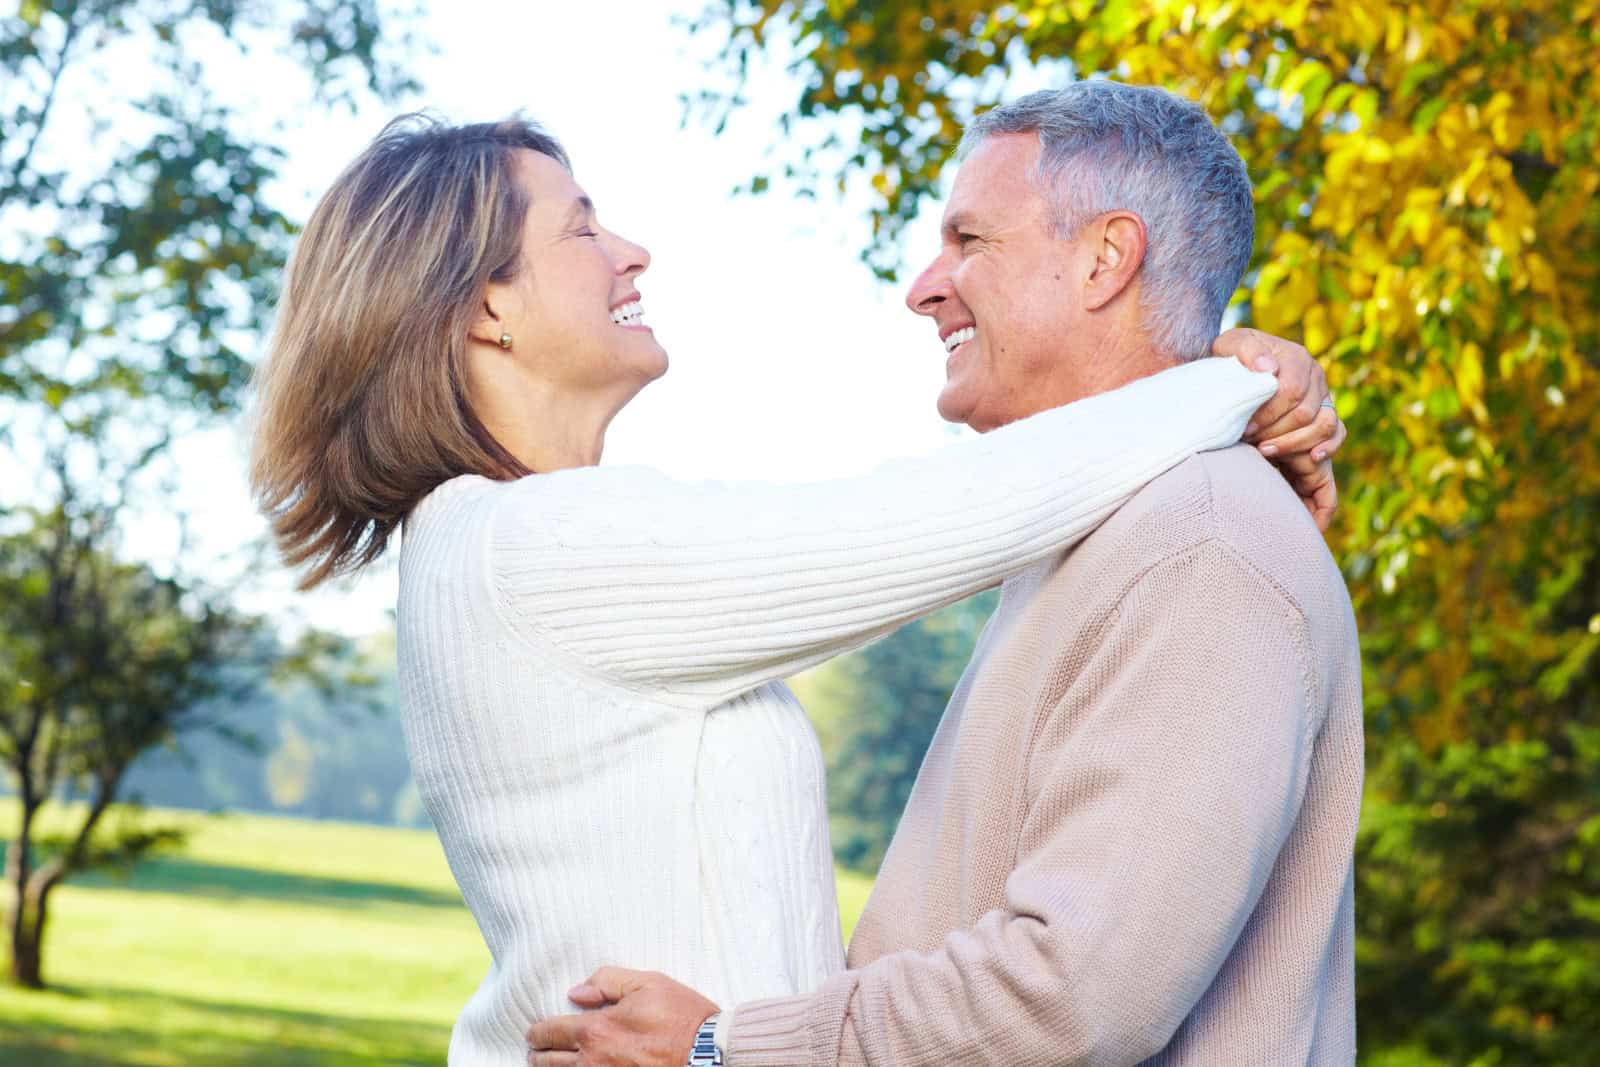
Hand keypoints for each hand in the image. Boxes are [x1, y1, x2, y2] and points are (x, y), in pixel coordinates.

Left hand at [526, 967, 718, 1066]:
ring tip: (550, 1064)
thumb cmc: (681, 1016)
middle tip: (537, 1049)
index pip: (549, 1032)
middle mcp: (593, 1061)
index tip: (536, 1032)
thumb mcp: (647, 983)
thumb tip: (576, 992)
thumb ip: (607, 981)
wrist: (708, 1054)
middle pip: (548, 1061)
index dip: (537, 1031)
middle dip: (539, 1053)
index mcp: (597, 1029)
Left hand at [1212, 327, 1346, 530]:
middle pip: (1305, 412)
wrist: (1237, 368)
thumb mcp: (1230, 346)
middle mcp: (1315, 375)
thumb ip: (1246, 351)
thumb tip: (1270, 368)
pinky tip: (1312, 457)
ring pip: (1323, 425)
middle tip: (1249, 440)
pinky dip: (1328, 447)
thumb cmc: (1232, 358)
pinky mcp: (1326, 413)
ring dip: (1293, 443)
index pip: (1292, 391)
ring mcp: (1324, 395)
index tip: (1245, 427)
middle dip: (1275, 431)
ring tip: (1264, 450)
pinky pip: (1338, 433)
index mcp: (1296, 357)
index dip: (1268, 413)